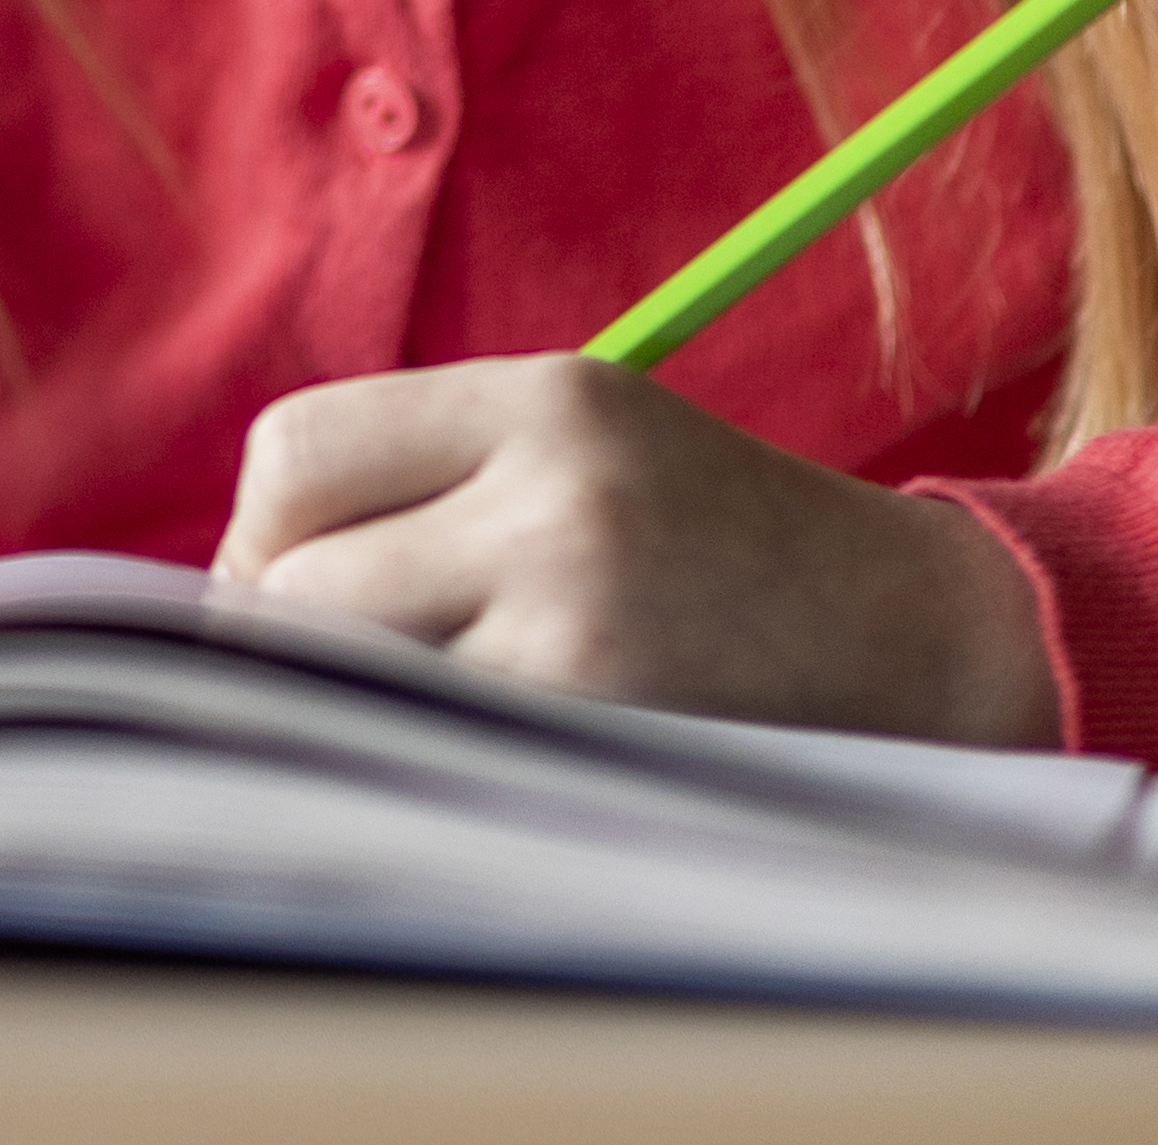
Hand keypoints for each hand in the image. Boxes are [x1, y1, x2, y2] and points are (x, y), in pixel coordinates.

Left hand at [211, 353, 1055, 745]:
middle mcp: (554, 493)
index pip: (294, 452)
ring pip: (338, 671)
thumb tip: (235, 577)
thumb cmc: (723, 544)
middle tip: (339, 667)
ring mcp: (577, 616)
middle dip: (281, 630)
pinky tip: (469, 756)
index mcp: (548, 398)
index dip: (264, 531)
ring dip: (340, 703)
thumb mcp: (592, 446)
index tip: (293, 579)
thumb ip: (433, 476)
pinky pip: (425, 748)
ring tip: (404, 708)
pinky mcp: (601, 727)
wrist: (922, 637)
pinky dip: (416, 759)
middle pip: (284, 573)